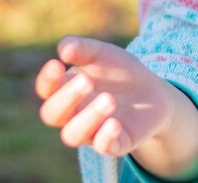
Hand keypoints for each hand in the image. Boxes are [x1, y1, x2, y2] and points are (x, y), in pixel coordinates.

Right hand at [35, 36, 197, 179]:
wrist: (152, 91)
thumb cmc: (118, 70)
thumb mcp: (102, 53)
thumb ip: (82, 49)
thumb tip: (64, 50)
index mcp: (66, 89)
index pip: (46, 90)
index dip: (47, 80)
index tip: (57, 64)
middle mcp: (73, 114)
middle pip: (52, 115)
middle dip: (66, 98)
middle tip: (87, 81)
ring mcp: (92, 131)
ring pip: (72, 135)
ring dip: (87, 118)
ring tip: (109, 99)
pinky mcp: (116, 143)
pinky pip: (104, 148)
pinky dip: (106, 137)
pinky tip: (115, 122)